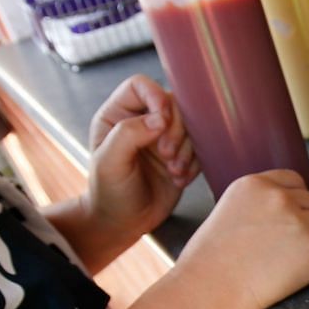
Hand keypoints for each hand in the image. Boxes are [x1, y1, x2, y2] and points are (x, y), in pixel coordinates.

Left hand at [83, 75, 199, 240]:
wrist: (123, 223)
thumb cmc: (109, 193)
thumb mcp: (109, 164)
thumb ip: (128, 135)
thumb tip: (160, 118)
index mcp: (118, 114)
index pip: (140, 85)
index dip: (155, 97)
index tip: (162, 121)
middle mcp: (142, 120)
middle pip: (172, 103)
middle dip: (176, 130)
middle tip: (167, 155)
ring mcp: (163, 137)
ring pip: (191, 124)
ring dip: (187, 148)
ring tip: (174, 171)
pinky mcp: (181, 155)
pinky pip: (200, 147)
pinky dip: (194, 163)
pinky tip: (179, 179)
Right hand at [176, 170, 308, 308]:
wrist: (211, 290)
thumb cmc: (210, 261)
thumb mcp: (227, 211)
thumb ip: (257, 204)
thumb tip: (284, 212)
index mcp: (256, 184)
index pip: (295, 181)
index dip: (295, 203)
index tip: (286, 221)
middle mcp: (280, 197)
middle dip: (305, 222)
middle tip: (284, 247)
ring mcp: (299, 223)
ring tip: (290, 259)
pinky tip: (303, 269)